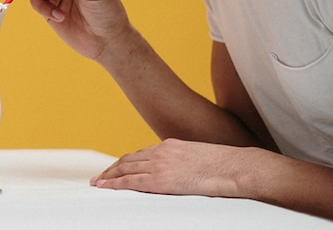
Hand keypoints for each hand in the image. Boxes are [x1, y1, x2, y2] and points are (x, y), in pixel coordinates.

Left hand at [94, 138, 257, 197]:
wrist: (234, 167)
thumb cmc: (223, 167)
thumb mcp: (198, 159)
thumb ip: (183, 163)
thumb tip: (181, 174)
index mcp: (170, 146)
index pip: (140, 154)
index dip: (125, 162)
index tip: (115, 168)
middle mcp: (161, 152)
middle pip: (128, 160)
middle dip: (111, 169)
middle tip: (99, 177)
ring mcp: (160, 164)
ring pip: (125, 168)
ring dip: (109, 176)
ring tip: (97, 182)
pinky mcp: (162, 179)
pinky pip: (132, 181)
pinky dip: (116, 183)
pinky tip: (105, 186)